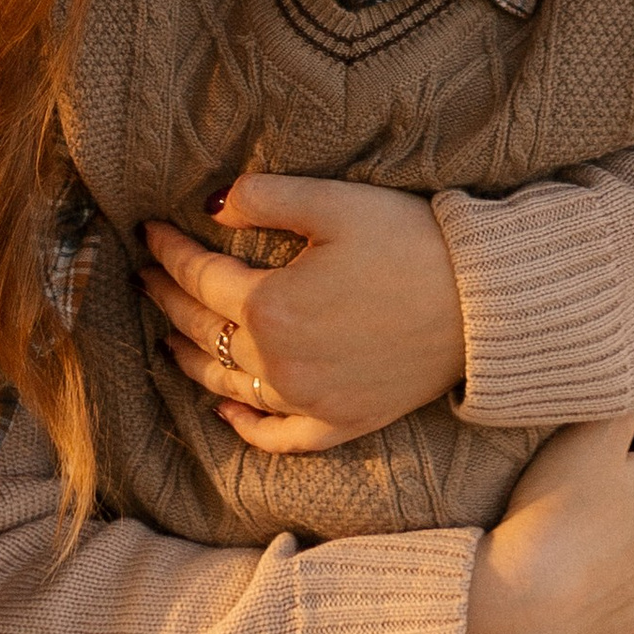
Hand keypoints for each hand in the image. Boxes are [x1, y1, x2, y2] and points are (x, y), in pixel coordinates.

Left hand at [138, 175, 467, 453]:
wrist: (486, 304)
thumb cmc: (413, 243)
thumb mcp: (333, 202)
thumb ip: (263, 197)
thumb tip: (211, 203)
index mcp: (269, 306)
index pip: (199, 276)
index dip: (169, 250)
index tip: (149, 231)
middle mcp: (279, 363)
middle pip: (203, 330)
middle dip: (167, 299)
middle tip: (147, 277)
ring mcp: (309, 400)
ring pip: (229, 384)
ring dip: (191, 360)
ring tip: (168, 337)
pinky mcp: (342, 422)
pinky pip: (280, 436)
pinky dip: (247, 426)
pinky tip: (226, 411)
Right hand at [467, 413, 633, 633]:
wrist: (525, 601)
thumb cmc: (555, 509)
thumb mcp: (587, 435)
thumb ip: (619, 404)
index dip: (631, 423)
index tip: (594, 429)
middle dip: (626, 477)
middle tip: (576, 474)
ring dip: (618, 527)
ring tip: (570, 524)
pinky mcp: (632, 618)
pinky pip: (622, 586)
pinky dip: (604, 574)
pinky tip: (570, 569)